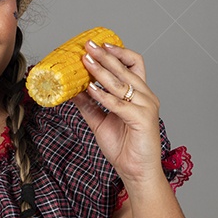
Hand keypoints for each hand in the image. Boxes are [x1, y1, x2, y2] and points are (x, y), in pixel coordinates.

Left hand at [70, 41, 164, 187]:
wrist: (136, 173)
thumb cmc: (124, 148)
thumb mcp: (100, 121)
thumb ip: (89, 105)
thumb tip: (71, 91)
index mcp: (139, 94)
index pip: (133, 63)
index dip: (117, 51)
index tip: (99, 44)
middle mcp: (146, 96)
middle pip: (126, 68)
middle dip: (105, 56)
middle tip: (87, 47)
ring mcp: (146, 106)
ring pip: (122, 83)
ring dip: (101, 71)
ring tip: (85, 62)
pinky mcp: (143, 119)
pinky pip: (119, 104)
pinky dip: (104, 95)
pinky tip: (90, 89)